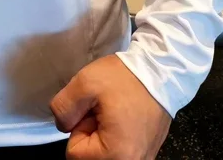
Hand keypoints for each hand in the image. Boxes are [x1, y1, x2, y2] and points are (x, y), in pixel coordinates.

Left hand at [50, 54, 170, 159]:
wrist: (160, 71)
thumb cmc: (124, 78)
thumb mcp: (84, 83)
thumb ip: (62, 108)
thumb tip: (63, 125)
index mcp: (115, 155)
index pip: (74, 154)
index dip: (78, 127)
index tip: (93, 109)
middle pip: (90, 156)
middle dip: (90, 132)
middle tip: (103, 109)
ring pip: (104, 153)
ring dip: (103, 134)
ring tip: (114, 111)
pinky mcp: (147, 153)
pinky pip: (120, 150)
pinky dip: (116, 135)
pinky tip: (123, 116)